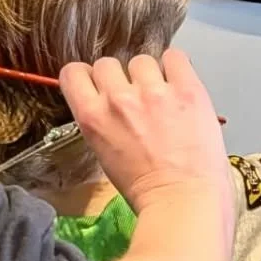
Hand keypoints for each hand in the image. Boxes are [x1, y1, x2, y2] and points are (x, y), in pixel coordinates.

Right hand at [59, 50, 228, 213]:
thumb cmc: (144, 190)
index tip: (98, 84)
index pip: (74, 73)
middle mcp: (118, 99)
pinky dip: (176, 68)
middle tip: (135, 99)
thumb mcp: (104, 155)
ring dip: (149, 76)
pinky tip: (179, 87)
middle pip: (107, 63)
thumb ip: (102, 122)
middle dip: (119, 79)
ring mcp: (153, 91)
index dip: (87, 77)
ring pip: (141, 60)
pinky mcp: (187, 90)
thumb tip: (109, 103)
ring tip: (162, 98)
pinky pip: (175, 57)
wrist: (183, 202)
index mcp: (92, 117)